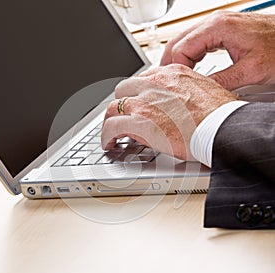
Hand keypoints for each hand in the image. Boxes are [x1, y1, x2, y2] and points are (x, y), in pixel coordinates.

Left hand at [102, 64, 237, 159]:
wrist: (222, 127)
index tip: (135, 104)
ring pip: (113, 108)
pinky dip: (106, 136)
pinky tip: (109, 143)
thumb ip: (181, 93)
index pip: (141, 80)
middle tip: (122, 117)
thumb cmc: (218, 114)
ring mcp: (144, 102)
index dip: (135, 95)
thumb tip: (175, 104)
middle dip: (121, 105)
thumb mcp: (200, 91)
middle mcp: (153, 84)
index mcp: (169, 74)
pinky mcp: (138, 122)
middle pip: (123, 91)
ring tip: (111, 133)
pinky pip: (111, 127)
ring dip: (110, 121)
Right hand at [160, 11, 274, 89]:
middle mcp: (214, 22)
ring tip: (175, 79)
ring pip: (184, 41)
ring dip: (177, 60)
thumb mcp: (249, 71)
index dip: (175, 69)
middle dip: (169, 64)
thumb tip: (198, 91)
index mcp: (218, 27)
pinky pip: (196, 43)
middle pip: (177, 42)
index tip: (178, 86)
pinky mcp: (221, 32)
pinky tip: (189, 69)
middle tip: (168, 83)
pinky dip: (188, 57)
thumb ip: (220, 81)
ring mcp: (217, 26)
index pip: (181, 48)